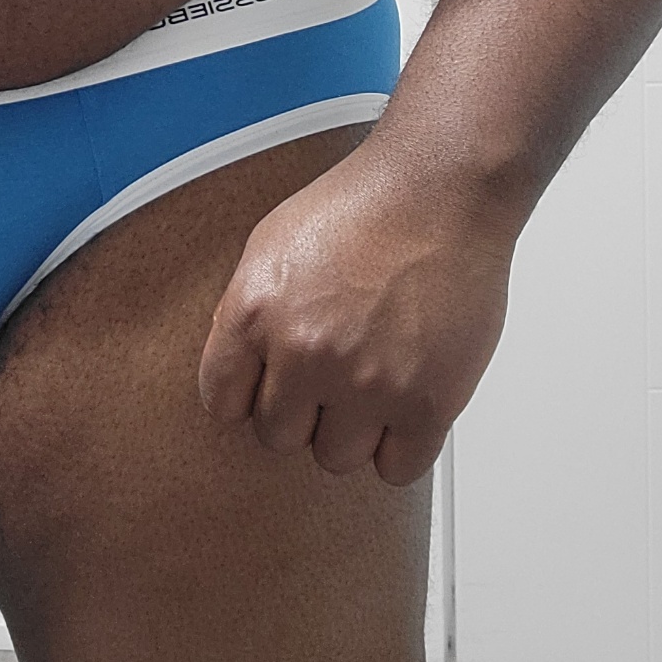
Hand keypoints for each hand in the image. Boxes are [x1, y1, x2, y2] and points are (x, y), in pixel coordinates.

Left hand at [198, 137, 512, 485]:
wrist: (439, 192)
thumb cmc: (363, 206)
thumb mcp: (270, 244)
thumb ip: (247, 312)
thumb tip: (238, 370)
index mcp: (254, 312)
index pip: (222, 403)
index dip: (247, 395)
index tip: (266, 388)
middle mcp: (304, 352)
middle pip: (278, 436)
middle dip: (300, 409)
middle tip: (327, 375)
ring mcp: (366, 383)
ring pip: (335, 458)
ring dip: (350, 430)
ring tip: (369, 383)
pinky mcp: (426, 403)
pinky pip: (396, 470)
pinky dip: (399, 446)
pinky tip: (402, 404)